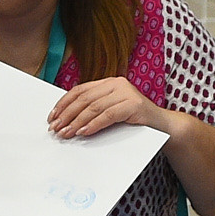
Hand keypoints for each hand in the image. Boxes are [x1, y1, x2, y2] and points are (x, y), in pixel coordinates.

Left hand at [48, 76, 168, 139]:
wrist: (162, 125)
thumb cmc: (133, 120)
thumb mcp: (110, 111)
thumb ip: (93, 110)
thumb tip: (65, 120)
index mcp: (108, 82)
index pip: (79, 90)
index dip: (63, 103)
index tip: (52, 117)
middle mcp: (116, 83)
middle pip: (84, 98)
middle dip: (67, 114)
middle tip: (56, 128)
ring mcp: (126, 92)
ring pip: (94, 107)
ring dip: (77, 122)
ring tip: (66, 133)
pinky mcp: (134, 104)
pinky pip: (109, 115)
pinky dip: (94, 124)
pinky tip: (84, 132)